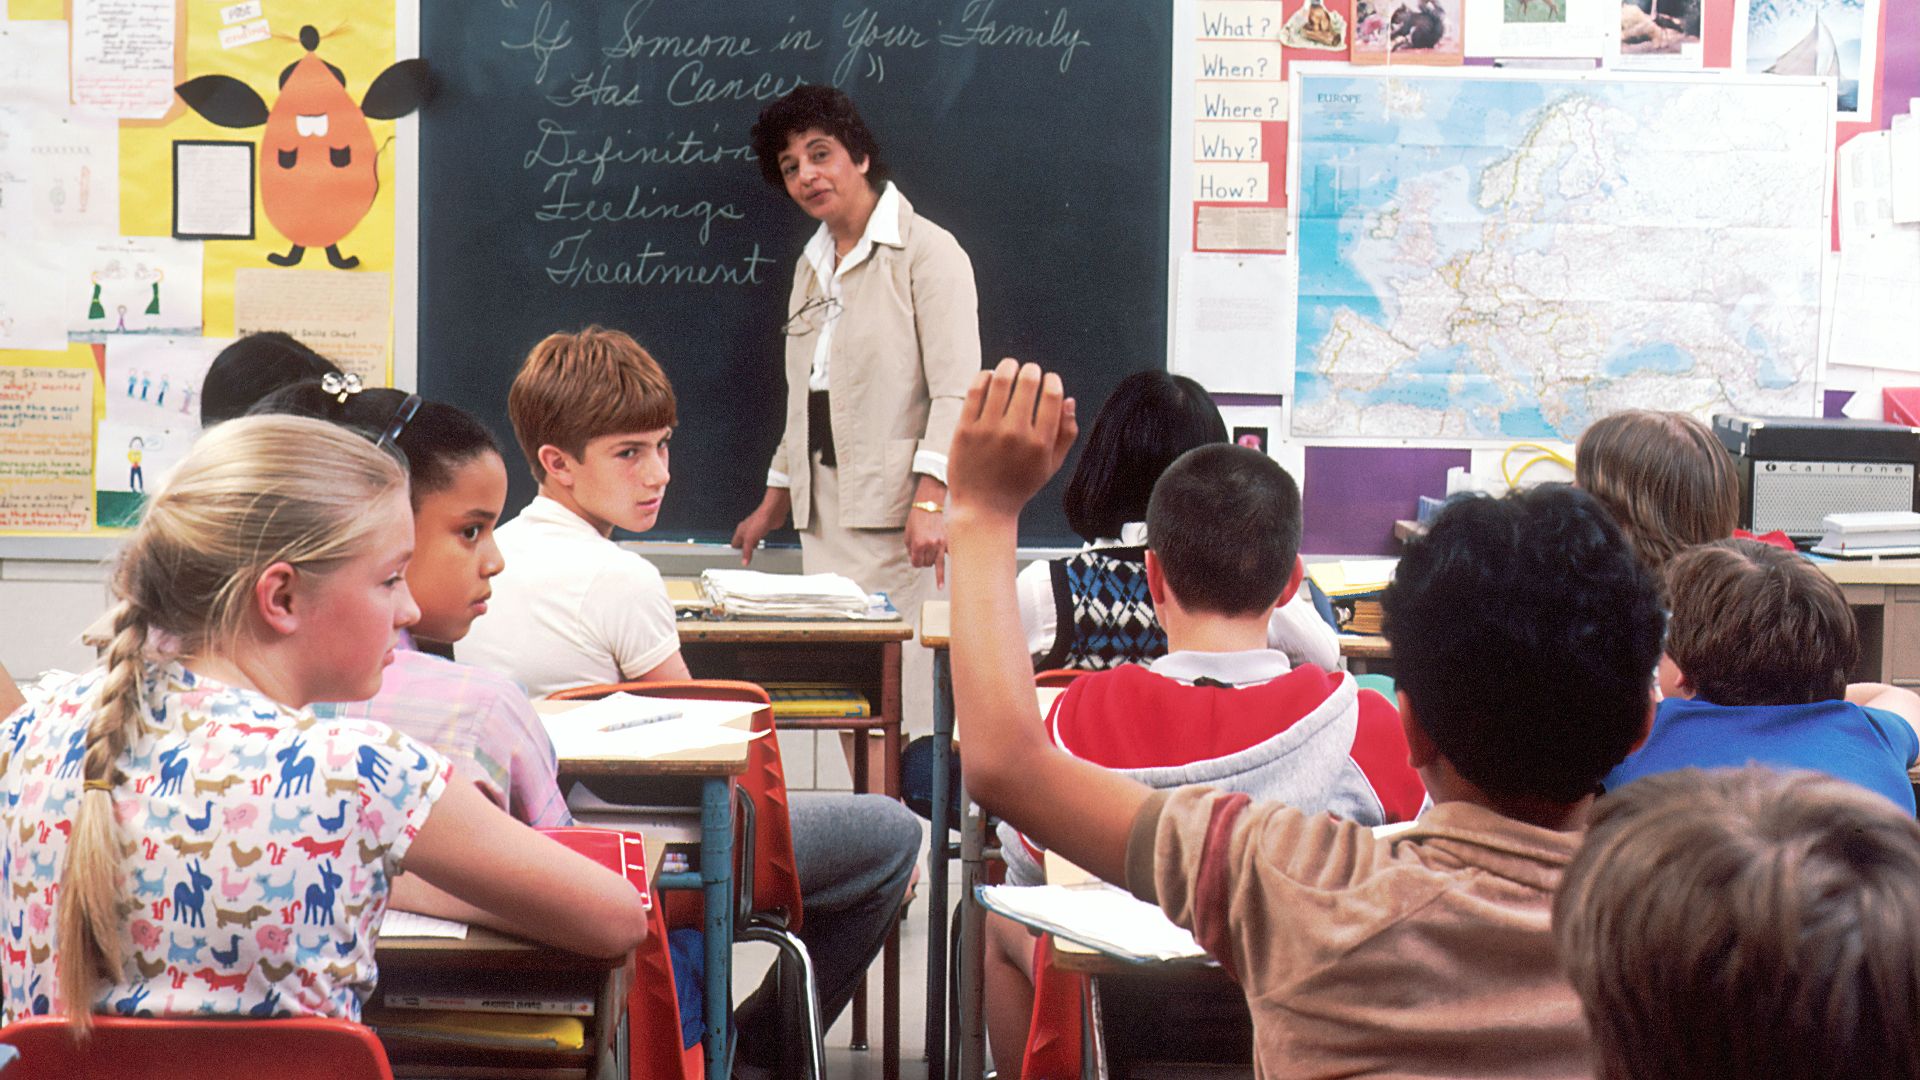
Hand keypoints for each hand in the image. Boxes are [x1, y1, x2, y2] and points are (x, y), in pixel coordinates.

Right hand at [731, 488, 791, 565]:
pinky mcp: (764, 529)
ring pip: (752, 541)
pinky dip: (761, 544)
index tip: (738, 559)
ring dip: (753, 548)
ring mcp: (755, 529)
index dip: (735, 552)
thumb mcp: (750, 539)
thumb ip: (747, 551)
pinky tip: (763, 546)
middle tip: (747, 559)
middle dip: (745, 550)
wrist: (773, 513)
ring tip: (754, 555)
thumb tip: (744, 561)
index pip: (734, 544)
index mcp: (740, 531)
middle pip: (743, 543)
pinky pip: (760, 538)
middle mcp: (747, 529)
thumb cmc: (760, 520)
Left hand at [906, 504, 947, 587]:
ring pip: (937, 564)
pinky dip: (951, 564)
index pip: (916, 563)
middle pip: (927, 564)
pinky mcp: (950, 541)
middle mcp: (930, 546)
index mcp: (918, 544)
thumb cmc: (918, 516)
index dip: (915, 563)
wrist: (931, 503)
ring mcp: (942, 544)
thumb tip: (913, 557)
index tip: (916, 561)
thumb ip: (909, 547)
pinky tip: (953, 576)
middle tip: (924, 556)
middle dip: (924, 562)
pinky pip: (950, 556)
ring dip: (936, 569)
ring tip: (940, 585)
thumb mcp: (908, 532)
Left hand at [947, 359, 1076, 521]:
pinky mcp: (965, 429)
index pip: (1052, 395)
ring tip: (1010, 367)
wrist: (983, 508)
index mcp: (1040, 443)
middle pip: (1028, 381)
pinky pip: (976, 390)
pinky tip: (990, 378)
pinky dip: (985, 376)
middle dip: (1032, 370)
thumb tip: (1069, 399)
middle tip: (1030, 372)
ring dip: (1008, 366)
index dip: (1052, 380)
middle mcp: (1015, 434)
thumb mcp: (1051, 466)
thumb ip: (1066, 433)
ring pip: (1001, 379)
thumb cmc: (1019, 486)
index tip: (1049, 380)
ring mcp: (988, 431)